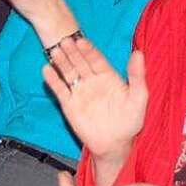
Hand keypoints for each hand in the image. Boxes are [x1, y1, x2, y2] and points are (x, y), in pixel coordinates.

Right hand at [42, 36, 147, 163]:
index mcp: (109, 77)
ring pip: (69, 73)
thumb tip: (138, 53)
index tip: (81, 40)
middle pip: (80, 63)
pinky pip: (60, 90)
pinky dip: (53, 80)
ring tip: (54, 51)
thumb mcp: (138, 96)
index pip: (97, 59)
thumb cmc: (130, 121)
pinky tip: (47, 70)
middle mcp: (93, 82)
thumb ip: (137, 75)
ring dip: (62, 62)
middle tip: (65, 40)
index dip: (89, 50)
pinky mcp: (69, 105)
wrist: (115, 144)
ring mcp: (80, 92)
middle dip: (73, 52)